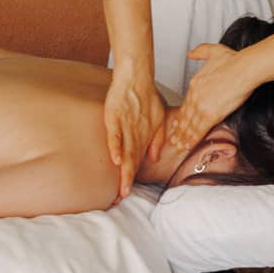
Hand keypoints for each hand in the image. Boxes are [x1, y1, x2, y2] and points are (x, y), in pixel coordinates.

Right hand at [104, 66, 165, 201]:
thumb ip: (157, 139)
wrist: (137, 76)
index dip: (131, 178)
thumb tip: (153, 158)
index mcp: (143, 136)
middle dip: (126, 180)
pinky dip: (116, 146)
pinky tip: (117, 159)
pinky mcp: (115, 117)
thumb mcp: (158, 120)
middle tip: (123, 196)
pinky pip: (116, 134)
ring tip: (122, 185)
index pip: (136, 162)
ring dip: (124, 170)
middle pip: (131, 160)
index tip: (126, 194)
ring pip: (125, 151)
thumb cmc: (147, 97)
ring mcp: (125, 126)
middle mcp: (135, 134)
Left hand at [162, 44, 255, 159]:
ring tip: (179, 146)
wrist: (244, 68)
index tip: (177, 122)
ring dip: (184, 137)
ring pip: (190, 125)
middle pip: (185, 116)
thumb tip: (190, 54)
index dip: (181, 115)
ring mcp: (202, 106)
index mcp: (195, 84)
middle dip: (179, 130)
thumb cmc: (233, 61)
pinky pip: (199, 130)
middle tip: (174, 139)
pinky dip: (192, 139)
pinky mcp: (211, 114)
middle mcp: (195, 96)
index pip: (186, 103)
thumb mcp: (212, 51)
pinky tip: (188, 145)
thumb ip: (200, 52)